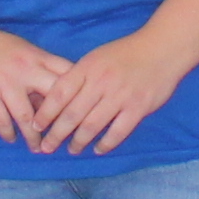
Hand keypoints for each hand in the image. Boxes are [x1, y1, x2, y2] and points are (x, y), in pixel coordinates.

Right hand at [0, 27, 75, 149]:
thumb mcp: (24, 52)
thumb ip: (40, 73)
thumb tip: (55, 101)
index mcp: (38, 57)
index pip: (67, 75)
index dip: (79, 95)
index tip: (84, 114)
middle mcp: (25, 70)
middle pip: (53, 98)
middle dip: (60, 122)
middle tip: (64, 139)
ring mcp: (4, 82)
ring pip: (26, 116)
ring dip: (34, 136)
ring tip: (38, 148)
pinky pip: (0, 120)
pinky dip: (7, 133)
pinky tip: (11, 138)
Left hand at [28, 30, 186, 157]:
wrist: (162, 48)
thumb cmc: (126, 53)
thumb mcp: (97, 57)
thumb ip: (79, 77)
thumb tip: (57, 100)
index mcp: (88, 68)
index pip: (59, 94)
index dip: (45, 112)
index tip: (36, 126)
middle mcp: (101, 82)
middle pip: (72, 114)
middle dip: (56, 134)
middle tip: (47, 147)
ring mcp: (120, 96)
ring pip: (92, 126)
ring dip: (79, 141)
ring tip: (72, 150)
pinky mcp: (138, 107)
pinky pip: (117, 132)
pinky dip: (106, 143)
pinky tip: (98, 149)